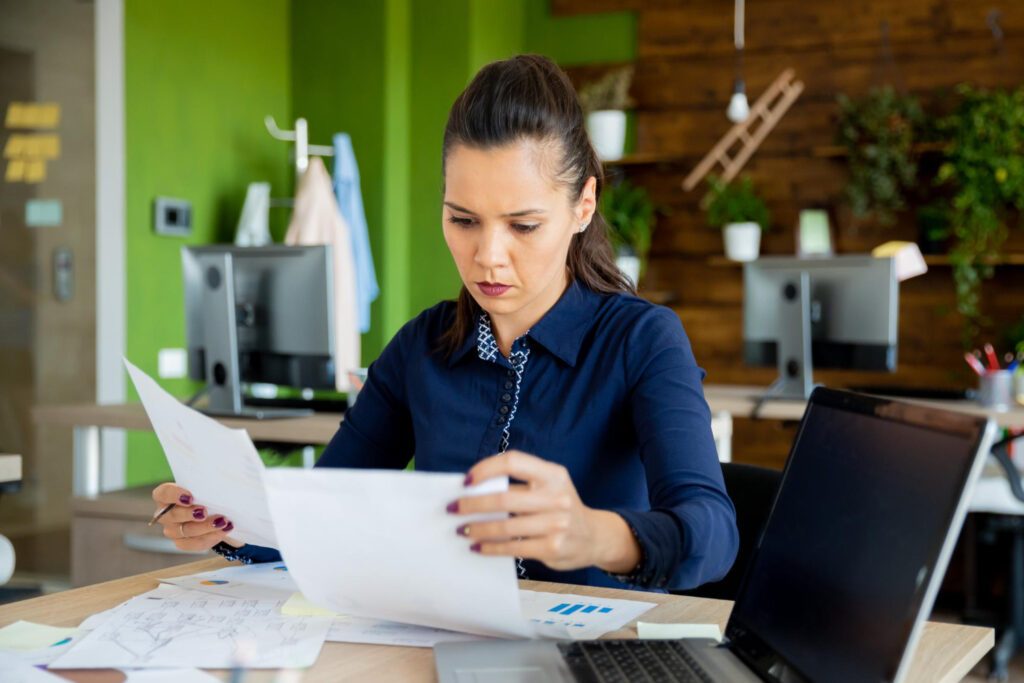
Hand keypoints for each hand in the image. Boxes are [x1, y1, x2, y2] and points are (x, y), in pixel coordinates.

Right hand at [151, 483, 240, 551]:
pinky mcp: (183, 543)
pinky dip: (210, 537)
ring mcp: (173, 530)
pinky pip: (194, 543)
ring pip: (185, 531)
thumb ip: (210, 479)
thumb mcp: (209, 483)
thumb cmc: (208, 492)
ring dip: (205, 527)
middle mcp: (165, 514)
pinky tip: (223, 530)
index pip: (163, 493)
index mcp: (166, 495)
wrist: (216, 511)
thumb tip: (223, 473)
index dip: (174, 495)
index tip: (190, 497)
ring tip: (223, 521)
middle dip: (189, 514)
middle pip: (172, 516)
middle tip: (205, 512)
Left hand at [449, 451, 639, 572]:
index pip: (513, 462)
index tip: (466, 481)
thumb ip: (520, 484)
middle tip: (453, 508)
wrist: (594, 536)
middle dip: (472, 504)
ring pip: (506, 526)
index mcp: (553, 474)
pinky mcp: (553, 548)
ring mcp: (557, 524)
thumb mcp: (549, 485)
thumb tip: (474, 489)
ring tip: (462, 529)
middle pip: (504, 498)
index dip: (486, 469)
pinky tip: (478, 546)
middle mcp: (557, 497)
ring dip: (478, 528)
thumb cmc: (560, 506)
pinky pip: (513, 547)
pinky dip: (491, 547)